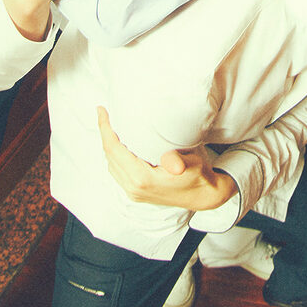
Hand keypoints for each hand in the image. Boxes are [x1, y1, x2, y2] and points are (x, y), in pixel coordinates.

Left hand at [97, 108, 237, 210]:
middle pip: (109, 156)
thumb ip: (177, 160)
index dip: (105, 128)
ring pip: (111, 165)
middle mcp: (133, 188)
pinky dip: (115, 156)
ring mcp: (133, 192)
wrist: (204, 196)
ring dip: (109, 145)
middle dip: (104, 133)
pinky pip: (117, 172)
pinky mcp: (136, 193)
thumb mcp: (192, 163)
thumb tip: (172, 163)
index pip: (114, 150)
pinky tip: (120, 145)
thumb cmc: (198, 175)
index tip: (102, 110)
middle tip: (104, 113)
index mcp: (142, 179)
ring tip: (110, 126)